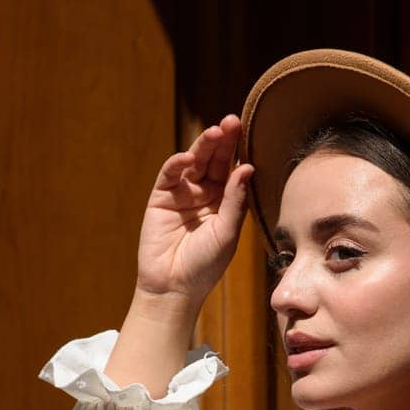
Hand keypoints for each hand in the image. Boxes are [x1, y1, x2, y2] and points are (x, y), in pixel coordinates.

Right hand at [135, 113, 254, 308]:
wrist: (174, 288)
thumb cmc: (205, 266)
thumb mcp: (227, 233)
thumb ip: (235, 201)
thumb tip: (246, 168)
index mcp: (224, 202)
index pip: (232, 170)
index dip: (238, 151)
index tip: (248, 132)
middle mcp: (204, 194)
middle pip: (214, 161)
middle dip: (223, 141)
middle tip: (232, 121)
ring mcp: (182, 194)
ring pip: (193, 163)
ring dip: (203, 146)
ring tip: (215, 132)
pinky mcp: (161, 198)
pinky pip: (170, 175)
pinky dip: (177, 164)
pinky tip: (187, 157)